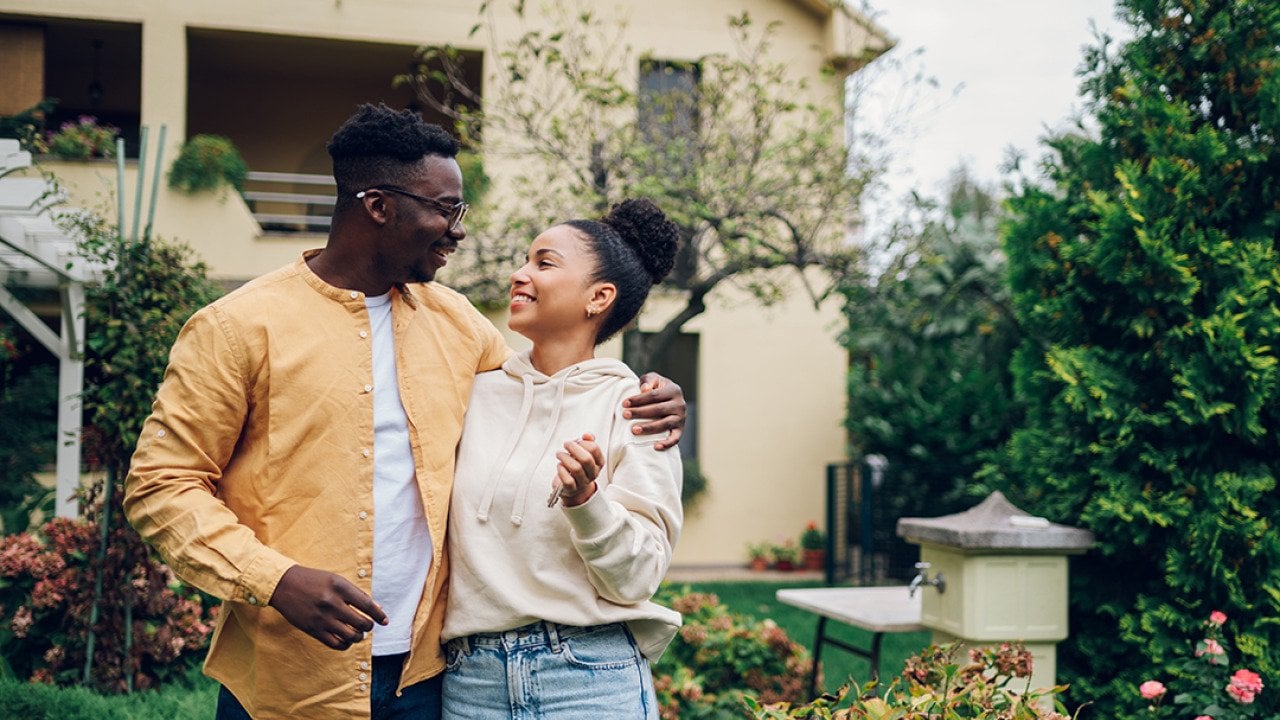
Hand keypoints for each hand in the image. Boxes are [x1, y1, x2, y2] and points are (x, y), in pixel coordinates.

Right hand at [268, 565, 387, 650]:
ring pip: (351, 636)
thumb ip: (356, 594)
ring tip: (357, 632)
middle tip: (367, 625)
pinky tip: (346, 639)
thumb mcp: (336, 580)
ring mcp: (322, 618)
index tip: (385, 621)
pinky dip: (346, 644)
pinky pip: (336, 644)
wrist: (284, 585)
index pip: (367, 605)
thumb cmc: (314, 580)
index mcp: (340, 587)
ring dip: (359, 636)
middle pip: (362, 623)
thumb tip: (377, 608)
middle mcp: (332, 603)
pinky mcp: (313, 630)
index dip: (379, 615)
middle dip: (368, 626)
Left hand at [552, 433, 602, 507]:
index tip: (576, 442)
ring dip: (565, 458)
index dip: (583, 442)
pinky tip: (560, 466)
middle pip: (586, 459)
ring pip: (576, 468)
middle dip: (573, 448)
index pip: (594, 449)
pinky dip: (561, 470)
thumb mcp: (584, 453)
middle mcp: (592, 473)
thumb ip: (587, 442)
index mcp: (598, 463)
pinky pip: (568, 480)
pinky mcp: (572, 489)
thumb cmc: (577, 467)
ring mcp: (583, 482)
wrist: (573, 488)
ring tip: (559, 454)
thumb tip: (587, 435)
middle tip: (566, 444)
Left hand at [625, 373, 685, 450]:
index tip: (624, 404)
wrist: (669, 398)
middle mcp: (680, 404)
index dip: (639, 399)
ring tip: (633, 430)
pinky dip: (667, 443)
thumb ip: (647, 381)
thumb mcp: (652, 380)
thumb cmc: (656, 388)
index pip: (654, 395)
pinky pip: (675, 438)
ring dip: (648, 428)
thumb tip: (644, 389)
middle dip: (640, 413)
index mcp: (674, 390)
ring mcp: (681, 418)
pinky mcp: (680, 430)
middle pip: (658, 409)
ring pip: (664, 424)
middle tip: (625, 415)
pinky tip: (655, 446)